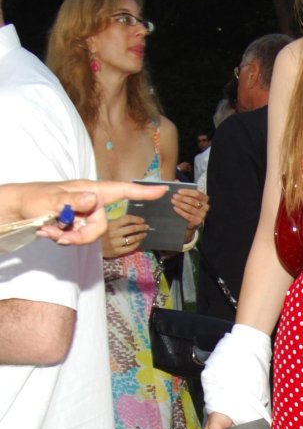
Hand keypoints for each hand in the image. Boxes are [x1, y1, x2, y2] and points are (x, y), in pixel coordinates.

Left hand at [0, 179, 164, 244]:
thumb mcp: (50, 201)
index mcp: (88, 190)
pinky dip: (64, 238)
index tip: (162, 190)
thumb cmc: (31, 198)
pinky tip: (49, 232)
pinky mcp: (75, 224)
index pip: (119, 191)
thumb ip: (72, 201)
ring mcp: (82, 213)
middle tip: (60, 237)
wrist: (15, 209)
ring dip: (69, 238)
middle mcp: (88, 201)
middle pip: (101, 225)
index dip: (141, 192)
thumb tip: (92, 199)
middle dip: (82, 236)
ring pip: (90, 235)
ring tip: (49, 232)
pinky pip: (79, 238)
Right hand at [102, 210, 148, 257]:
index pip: (127, 219)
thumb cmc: (101, 236)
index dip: (136, 219)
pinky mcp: (117, 251)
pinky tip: (139, 242)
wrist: (92, 249)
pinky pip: (130, 247)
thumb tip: (132, 220)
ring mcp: (116, 243)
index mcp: (111, 224)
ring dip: (141, 235)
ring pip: (133, 238)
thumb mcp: (106, 226)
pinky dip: (137, 244)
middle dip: (141, 227)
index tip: (142, 220)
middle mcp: (114, 233)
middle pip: (132, 228)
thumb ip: (117, 223)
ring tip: (144, 234)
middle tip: (146, 227)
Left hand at [173, 188, 208, 233]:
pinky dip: (181, 212)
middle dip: (182, 198)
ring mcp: (202, 215)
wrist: (188, 218)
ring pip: (190, 208)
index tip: (178, 191)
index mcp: (204, 198)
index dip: (187, 192)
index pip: (197, 194)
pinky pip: (188, 216)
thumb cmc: (187, 204)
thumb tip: (176, 181)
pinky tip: (175, 208)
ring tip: (173, 201)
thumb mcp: (187, 196)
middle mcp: (205, 206)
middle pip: (193, 201)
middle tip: (174, 196)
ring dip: (180, 204)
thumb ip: (183, 189)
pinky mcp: (197, 221)